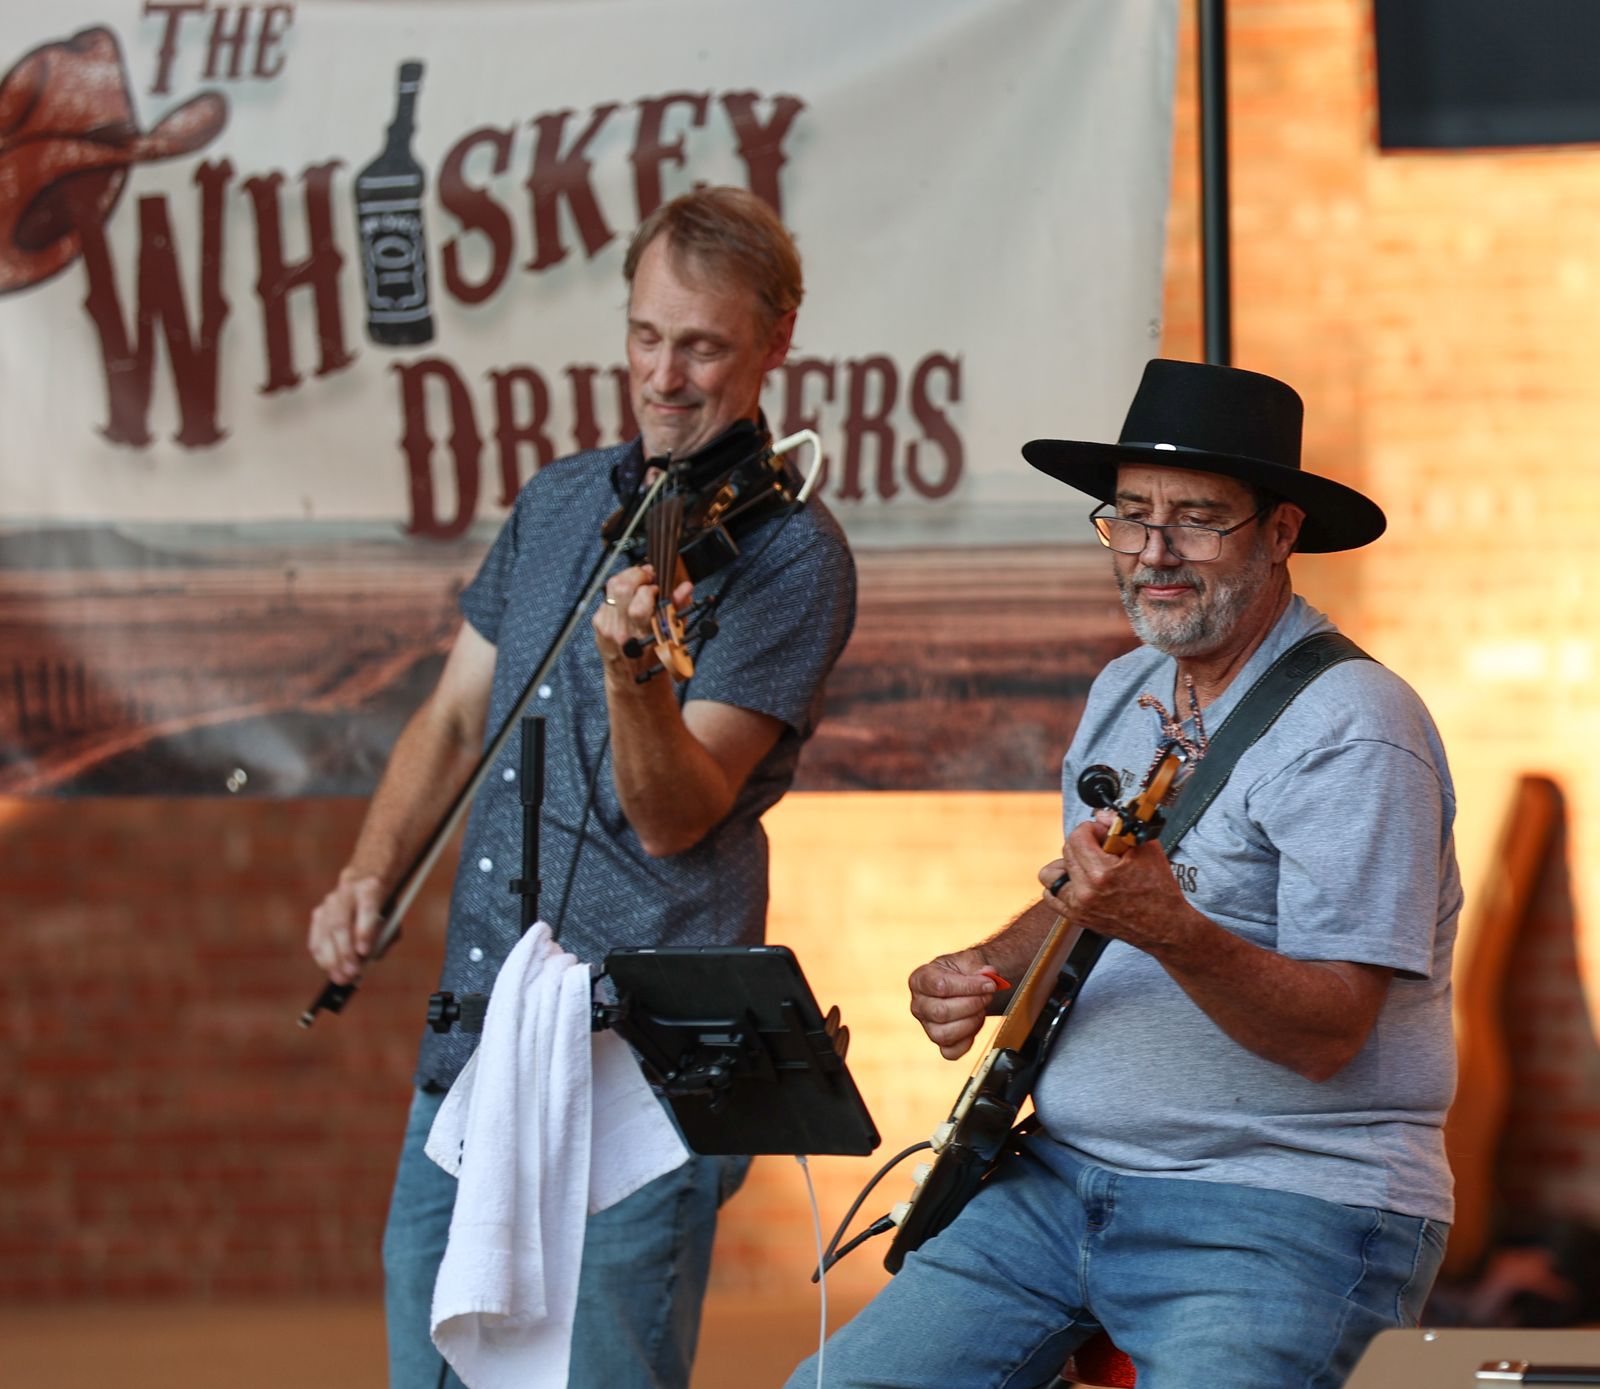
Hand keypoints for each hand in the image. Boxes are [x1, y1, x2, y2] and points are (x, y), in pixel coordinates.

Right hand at [307, 871, 383, 983]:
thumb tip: (366, 962)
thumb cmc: (383, 907)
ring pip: (326, 932)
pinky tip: (329, 969)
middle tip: (351, 973)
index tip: (364, 952)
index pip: (366, 908)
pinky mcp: (319, 913)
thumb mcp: (392, 918)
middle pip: (341, 923)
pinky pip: (316, 938)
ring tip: (340, 978)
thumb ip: (384, 939)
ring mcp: (329, 902)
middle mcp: (347, 892)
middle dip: (345, 952)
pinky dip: (322, 957)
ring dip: (332, 959)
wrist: (365, 879)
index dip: (364, 931)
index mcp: (370, 888)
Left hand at [592, 563, 693, 676]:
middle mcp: (623, 631)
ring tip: (638, 582)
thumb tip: (685, 587)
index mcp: (645, 636)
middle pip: (621, 588)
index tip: (659, 585)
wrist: (634, 684)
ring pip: (610, 589)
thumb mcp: (675, 638)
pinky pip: (605, 599)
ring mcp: (607, 628)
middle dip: (636, 574)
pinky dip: (618, 594)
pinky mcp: (599, 626)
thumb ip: (679, 609)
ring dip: (626, 579)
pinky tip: (628, 600)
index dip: (651, 586)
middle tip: (647, 576)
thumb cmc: (658, 662)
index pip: (641, 600)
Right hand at [908, 947, 1000, 1059]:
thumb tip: (988, 974)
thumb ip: (978, 966)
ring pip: (945, 1034)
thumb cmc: (962, 972)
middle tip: (988, 996)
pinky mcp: (939, 1042)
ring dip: (971, 1022)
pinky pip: (951, 1052)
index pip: (940, 986)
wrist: (965, 982)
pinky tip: (975, 1024)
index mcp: (919, 980)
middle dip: (972, 1004)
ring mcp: (926, 1026)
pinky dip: (967, 1042)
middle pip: (941, 1012)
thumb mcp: (969, 961)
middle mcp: (918, 1005)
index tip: (989, 984)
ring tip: (981, 1009)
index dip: (969, 986)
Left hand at [1040, 819, 1195, 953]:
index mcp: (1101, 874)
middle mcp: (1085, 892)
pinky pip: (1051, 896)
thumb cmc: (1159, 891)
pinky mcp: (1077, 917)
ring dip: (1067, 864)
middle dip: (1084, 843)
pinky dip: (1062, 885)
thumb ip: (1120, 827)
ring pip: (1051, 873)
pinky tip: (1079, 881)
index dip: (1092, 829)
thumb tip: (1101, 815)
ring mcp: (1078, 907)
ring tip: (1087, 865)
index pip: (1077, 836)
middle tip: (1102, 849)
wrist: (1164, 926)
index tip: (1104, 834)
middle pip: (1067, 850)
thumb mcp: (1146, 850)